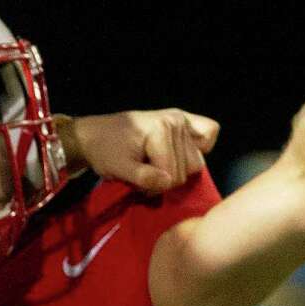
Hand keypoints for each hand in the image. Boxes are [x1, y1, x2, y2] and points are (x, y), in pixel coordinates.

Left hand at [60, 110, 218, 192]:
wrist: (95, 135)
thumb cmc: (105, 151)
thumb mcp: (120, 168)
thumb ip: (143, 177)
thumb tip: (168, 182)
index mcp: (161, 129)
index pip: (173, 173)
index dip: (157, 187)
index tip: (139, 186)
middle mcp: (176, 121)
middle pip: (189, 168)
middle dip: (167, 179)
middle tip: (147, 176)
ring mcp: (182, 119)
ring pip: (197, 160)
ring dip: (178, 170)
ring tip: (156, 167)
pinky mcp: (184, 120)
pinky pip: (209, 134)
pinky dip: (198, 149)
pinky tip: (178, 155)